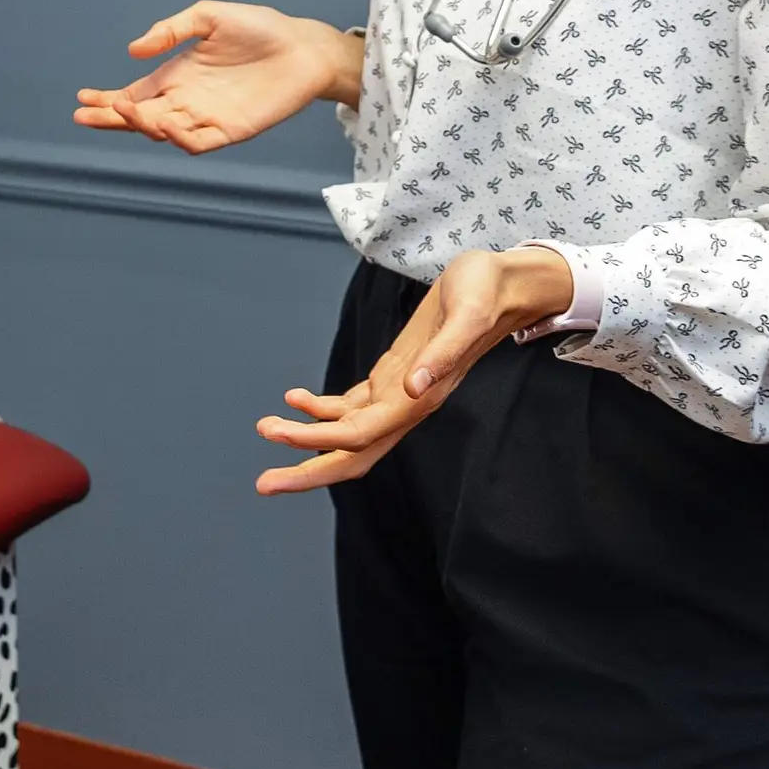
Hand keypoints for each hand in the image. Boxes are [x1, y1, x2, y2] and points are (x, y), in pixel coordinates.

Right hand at [73, 2, 360, 153]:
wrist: (303, 48)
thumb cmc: (259, 29)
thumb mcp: (208, 17)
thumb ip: (171, 30)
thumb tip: (133, 51)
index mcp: (177, 76)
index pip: (134, 94)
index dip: (107, 99)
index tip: (82, 98)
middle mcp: (187, 100)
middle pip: (140, 117)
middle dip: (111, 118)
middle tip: (84, 115)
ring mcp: (207, 117)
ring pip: (164, 132)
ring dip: (141, 125)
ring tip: (124, 110)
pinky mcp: (231, 130)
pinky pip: (198, 142)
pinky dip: (179, 138)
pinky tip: (164, 125)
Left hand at [252, 248, 571, 494]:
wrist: (504, 285)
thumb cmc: (485, 293)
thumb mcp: (466, 315)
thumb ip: (443, 353)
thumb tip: (415, 388)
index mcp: (420, 398)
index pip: (358, 434)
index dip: (315, 441)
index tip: (276, 436)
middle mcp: (408, 404)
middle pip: (351, 453)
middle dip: (307, 471)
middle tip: (263, 483)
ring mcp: (400, 393)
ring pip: (347, 434)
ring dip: (307, 439)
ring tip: (265, 427)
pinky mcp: (395, 375)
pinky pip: (354, 405)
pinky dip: (322, 408)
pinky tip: (295, 399)